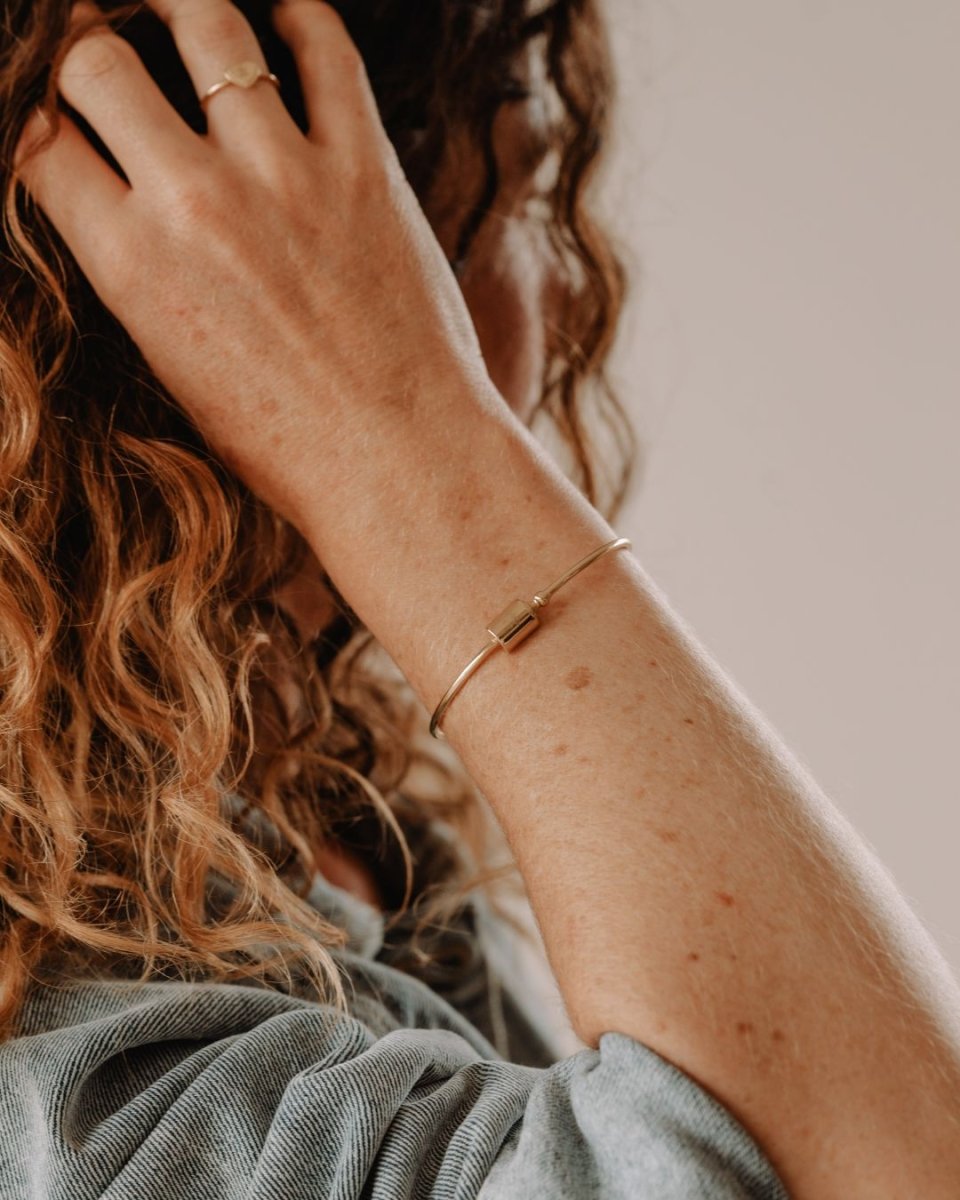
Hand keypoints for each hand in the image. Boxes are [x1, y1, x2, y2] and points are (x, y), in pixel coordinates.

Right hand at [13, 0, 498, 533]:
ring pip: (206, 24)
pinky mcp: (364, 166)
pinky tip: (285, 22)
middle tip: (101, 49)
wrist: (401, 466)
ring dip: (179, 4)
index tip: (57, 118)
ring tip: (177, 11)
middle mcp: (197, 204)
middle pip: (97, 61)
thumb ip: (139, 275)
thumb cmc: (287, 446)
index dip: (36, 118)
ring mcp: (285, 175)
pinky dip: (300, 18)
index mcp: (133, 265)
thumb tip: (119, 205)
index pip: (38, 141)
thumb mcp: (177, 370)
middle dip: (86, 49)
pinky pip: (326, 47)